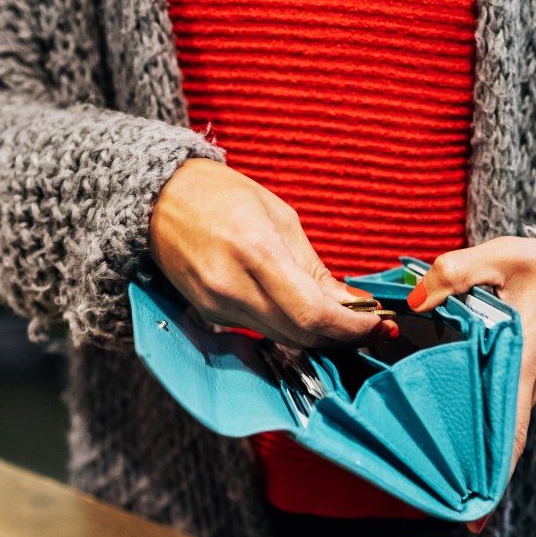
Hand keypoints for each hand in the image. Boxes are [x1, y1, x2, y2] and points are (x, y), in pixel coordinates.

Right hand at [149, 158, 393, 347]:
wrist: (157, 200)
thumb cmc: (221, 196)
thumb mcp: (280, 218)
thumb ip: (315, 269)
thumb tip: (351, 303)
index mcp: (256, 251)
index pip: (314, 314)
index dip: (352, 328)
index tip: (378, 324)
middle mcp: (233, 287)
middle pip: (302, 335)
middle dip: (343, 336)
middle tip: (373, 328)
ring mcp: (218, 306)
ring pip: (285, 340)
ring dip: (321, 336)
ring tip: (348, 321)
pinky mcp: (211, 316)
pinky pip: (262, 332)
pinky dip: (292, 328)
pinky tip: (309, 316)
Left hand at [406, 236, 535, 530]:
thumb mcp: (504, 256)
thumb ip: (456, 272)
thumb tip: (414, 300)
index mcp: (521, 359)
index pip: (506, 428)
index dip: (492, 473)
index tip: (473, 516)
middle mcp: (527, 386)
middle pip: (498, 445)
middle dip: (468, 479)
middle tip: (432, 507)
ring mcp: (530, 389)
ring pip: (498, 432)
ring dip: (469, 456)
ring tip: (428, 481)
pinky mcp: (527, 384)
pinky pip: (502, 416)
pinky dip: (477, 432)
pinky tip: (444, 439)